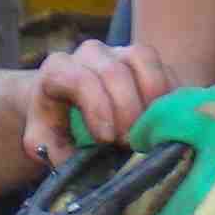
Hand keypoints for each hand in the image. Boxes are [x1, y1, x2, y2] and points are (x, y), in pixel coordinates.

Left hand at [24, 40, 175, 167]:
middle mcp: (89, 54)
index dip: (96, 107)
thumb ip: (53, 151)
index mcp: (58, 70)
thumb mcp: (46, 143)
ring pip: (142, 58)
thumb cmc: (55, 128)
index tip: (106, 139)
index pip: (78, 78)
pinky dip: (168, 96)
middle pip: (113, 71)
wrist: (67, 111)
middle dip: (126, 109)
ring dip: (152, 96)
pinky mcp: (145, 60)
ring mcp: (119, 52)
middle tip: (131, 143)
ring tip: (152, 130)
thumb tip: (74, 162)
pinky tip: (166, 123)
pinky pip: (164, 68)